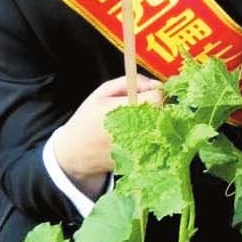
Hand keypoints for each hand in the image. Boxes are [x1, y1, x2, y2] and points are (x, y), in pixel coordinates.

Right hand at [52, 74, 162, 194]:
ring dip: (159, 123)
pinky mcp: (142, 159)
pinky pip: (159, 144)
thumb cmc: (88, 120)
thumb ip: (128, 82)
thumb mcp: (101, 93)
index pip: (158, 97)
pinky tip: (140, 135)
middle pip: (165, 112)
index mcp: (124, 109)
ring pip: (165, 129)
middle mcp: (136, 129)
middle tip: (147, 107)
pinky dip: (155, 137)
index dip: (157, 92)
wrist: (76, 153)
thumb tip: (153, 83)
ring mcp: (141, 146)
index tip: (151, 92)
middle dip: (159, 107)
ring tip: (143, 122)